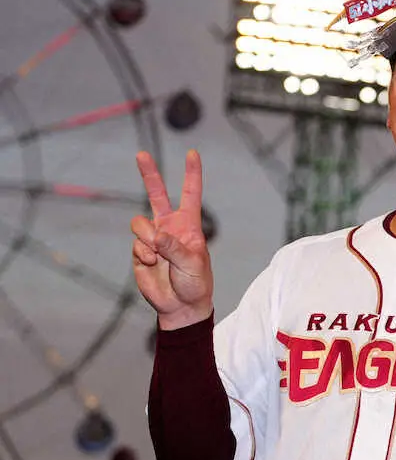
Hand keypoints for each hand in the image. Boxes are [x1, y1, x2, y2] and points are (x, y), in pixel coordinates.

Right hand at [131, 150, 213, 329]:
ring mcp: (153, 238)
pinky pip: (136, 244)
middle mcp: (169, 227)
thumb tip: (155, 234)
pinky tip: (151, 264)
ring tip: (156, 254)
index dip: (191, 174)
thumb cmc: (195, 283)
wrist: (181, 305)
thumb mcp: (192, 263)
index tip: (192, 154)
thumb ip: (173, 246)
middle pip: (156, 195)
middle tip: (141, 154)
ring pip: (139, 223)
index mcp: (189, 225)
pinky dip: (142, 254)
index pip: (191, 194)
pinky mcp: (139, 251)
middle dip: (149, 174)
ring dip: (146, 238)